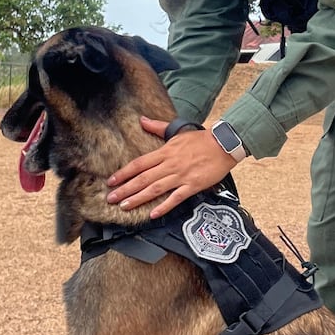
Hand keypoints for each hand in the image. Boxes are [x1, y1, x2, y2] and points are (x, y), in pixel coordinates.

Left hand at [107, 117, 237, 217]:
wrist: (223, 144)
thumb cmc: (200, 139)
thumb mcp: (177, 130)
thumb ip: (157, 126)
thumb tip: (142, 120)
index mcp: (165, 152)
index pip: (139, 164)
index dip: (124, 173)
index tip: (111, 181)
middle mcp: (170, 165)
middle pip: (143, 178)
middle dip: (125, 189)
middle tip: (111, 198)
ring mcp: (181, 176)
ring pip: (155, 189)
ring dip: (138, 198)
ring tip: (124, 206)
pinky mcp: (193, 185)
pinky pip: (176, 198)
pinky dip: (164, 206)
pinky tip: (153, 214)